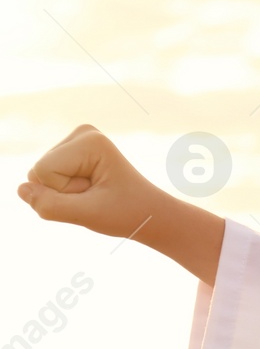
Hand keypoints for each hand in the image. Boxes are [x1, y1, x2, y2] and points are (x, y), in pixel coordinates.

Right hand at [16, 125, 167, 239]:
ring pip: (39, 177)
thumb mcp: (87, 215)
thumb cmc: (126, 213)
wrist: (150, 214)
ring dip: (64, 194)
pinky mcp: (71, 155)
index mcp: (89, 140)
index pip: (43, 171)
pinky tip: (88, 191)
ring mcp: (76, 143)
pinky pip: (45, 180)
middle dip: (63, 192)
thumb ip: (50, 204)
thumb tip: (22, 189)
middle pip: (39, 172)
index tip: (97, 193)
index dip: (66, 192)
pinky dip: (64, 193)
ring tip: (94, 194)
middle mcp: (82, 134)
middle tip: (96, 196)